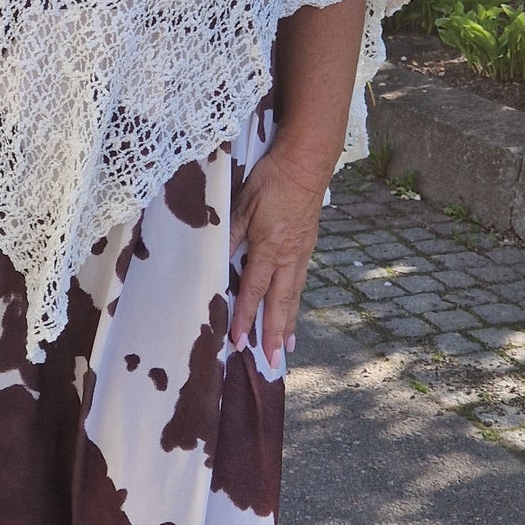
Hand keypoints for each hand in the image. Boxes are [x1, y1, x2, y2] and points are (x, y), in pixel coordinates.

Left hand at [228, 141, 328, 363]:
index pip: (254, 291)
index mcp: (270, 249)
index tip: (239, 343)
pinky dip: (296, 300)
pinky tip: (292, 307)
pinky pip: (301, 281)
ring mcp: (302, 252)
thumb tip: (216, 261)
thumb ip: (230, 235)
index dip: (246, 318)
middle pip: (280, 303)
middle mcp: (289, 257)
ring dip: (288, 322)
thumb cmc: (271, 180)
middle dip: (274, 334)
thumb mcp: (243, 205)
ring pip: (294, 295)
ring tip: (287, 346)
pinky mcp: (308, 245)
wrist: (305, 163)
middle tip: (271, 361)